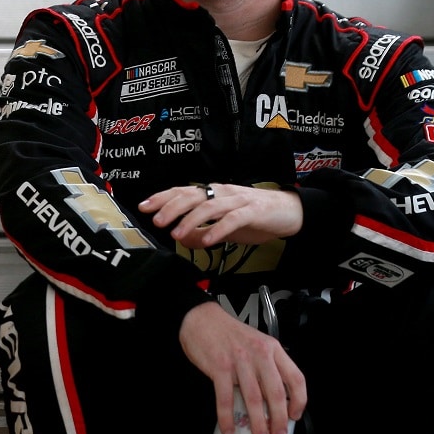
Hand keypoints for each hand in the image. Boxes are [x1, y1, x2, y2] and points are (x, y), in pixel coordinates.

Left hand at [140, 183, 302, 248]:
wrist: (289, 212)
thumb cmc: (254, 217)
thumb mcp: (223, 228)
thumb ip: (202, 232)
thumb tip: (181, 240)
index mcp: (213, 194)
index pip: (183, 192)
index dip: (162, 198)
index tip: (144, 207)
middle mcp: (222, 193)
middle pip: (192, 195)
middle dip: (171, 208)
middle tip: (157, 221)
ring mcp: (238, 200)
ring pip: (210, 206)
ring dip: (190, 220)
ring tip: (177, 234)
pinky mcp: (254, 211)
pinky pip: (233, 219)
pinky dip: (218, 229)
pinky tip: (207, 241)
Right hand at [179, 302, 306, 433]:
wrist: (202, 320)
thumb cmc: (229, 335)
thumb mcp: (257, 343)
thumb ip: (268, 365)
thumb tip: (274, 399)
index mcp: (272, 349)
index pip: (295, 378)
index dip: (298, 401)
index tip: (294, 415)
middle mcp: (259, 354)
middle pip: (275, 392)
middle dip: (279, 419)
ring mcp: (239, 361)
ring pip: (253, 398)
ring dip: (258, 423)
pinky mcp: (219, 367)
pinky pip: (225, 398)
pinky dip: (227, 417)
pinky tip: (229, 429)